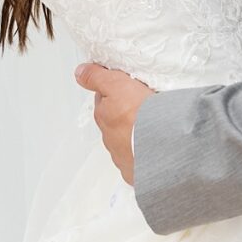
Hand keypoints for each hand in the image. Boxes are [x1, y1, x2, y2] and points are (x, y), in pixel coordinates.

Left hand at [76, 62, 155, 185]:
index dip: (115, 93)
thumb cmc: (142, 116)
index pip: (105, 101)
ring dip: (136, 134)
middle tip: (143, 105)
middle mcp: (110, 137)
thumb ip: (98, 78)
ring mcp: (123, 155)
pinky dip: (145, 152)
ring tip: (155, 126)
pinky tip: (156, 146)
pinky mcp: (137, 169)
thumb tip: (80, 72)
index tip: (127, 88)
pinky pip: (139, 159)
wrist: (162, 145)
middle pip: (115, 122)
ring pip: (127, 141)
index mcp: (105, 116)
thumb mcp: (118, 86)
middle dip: (125, 115)